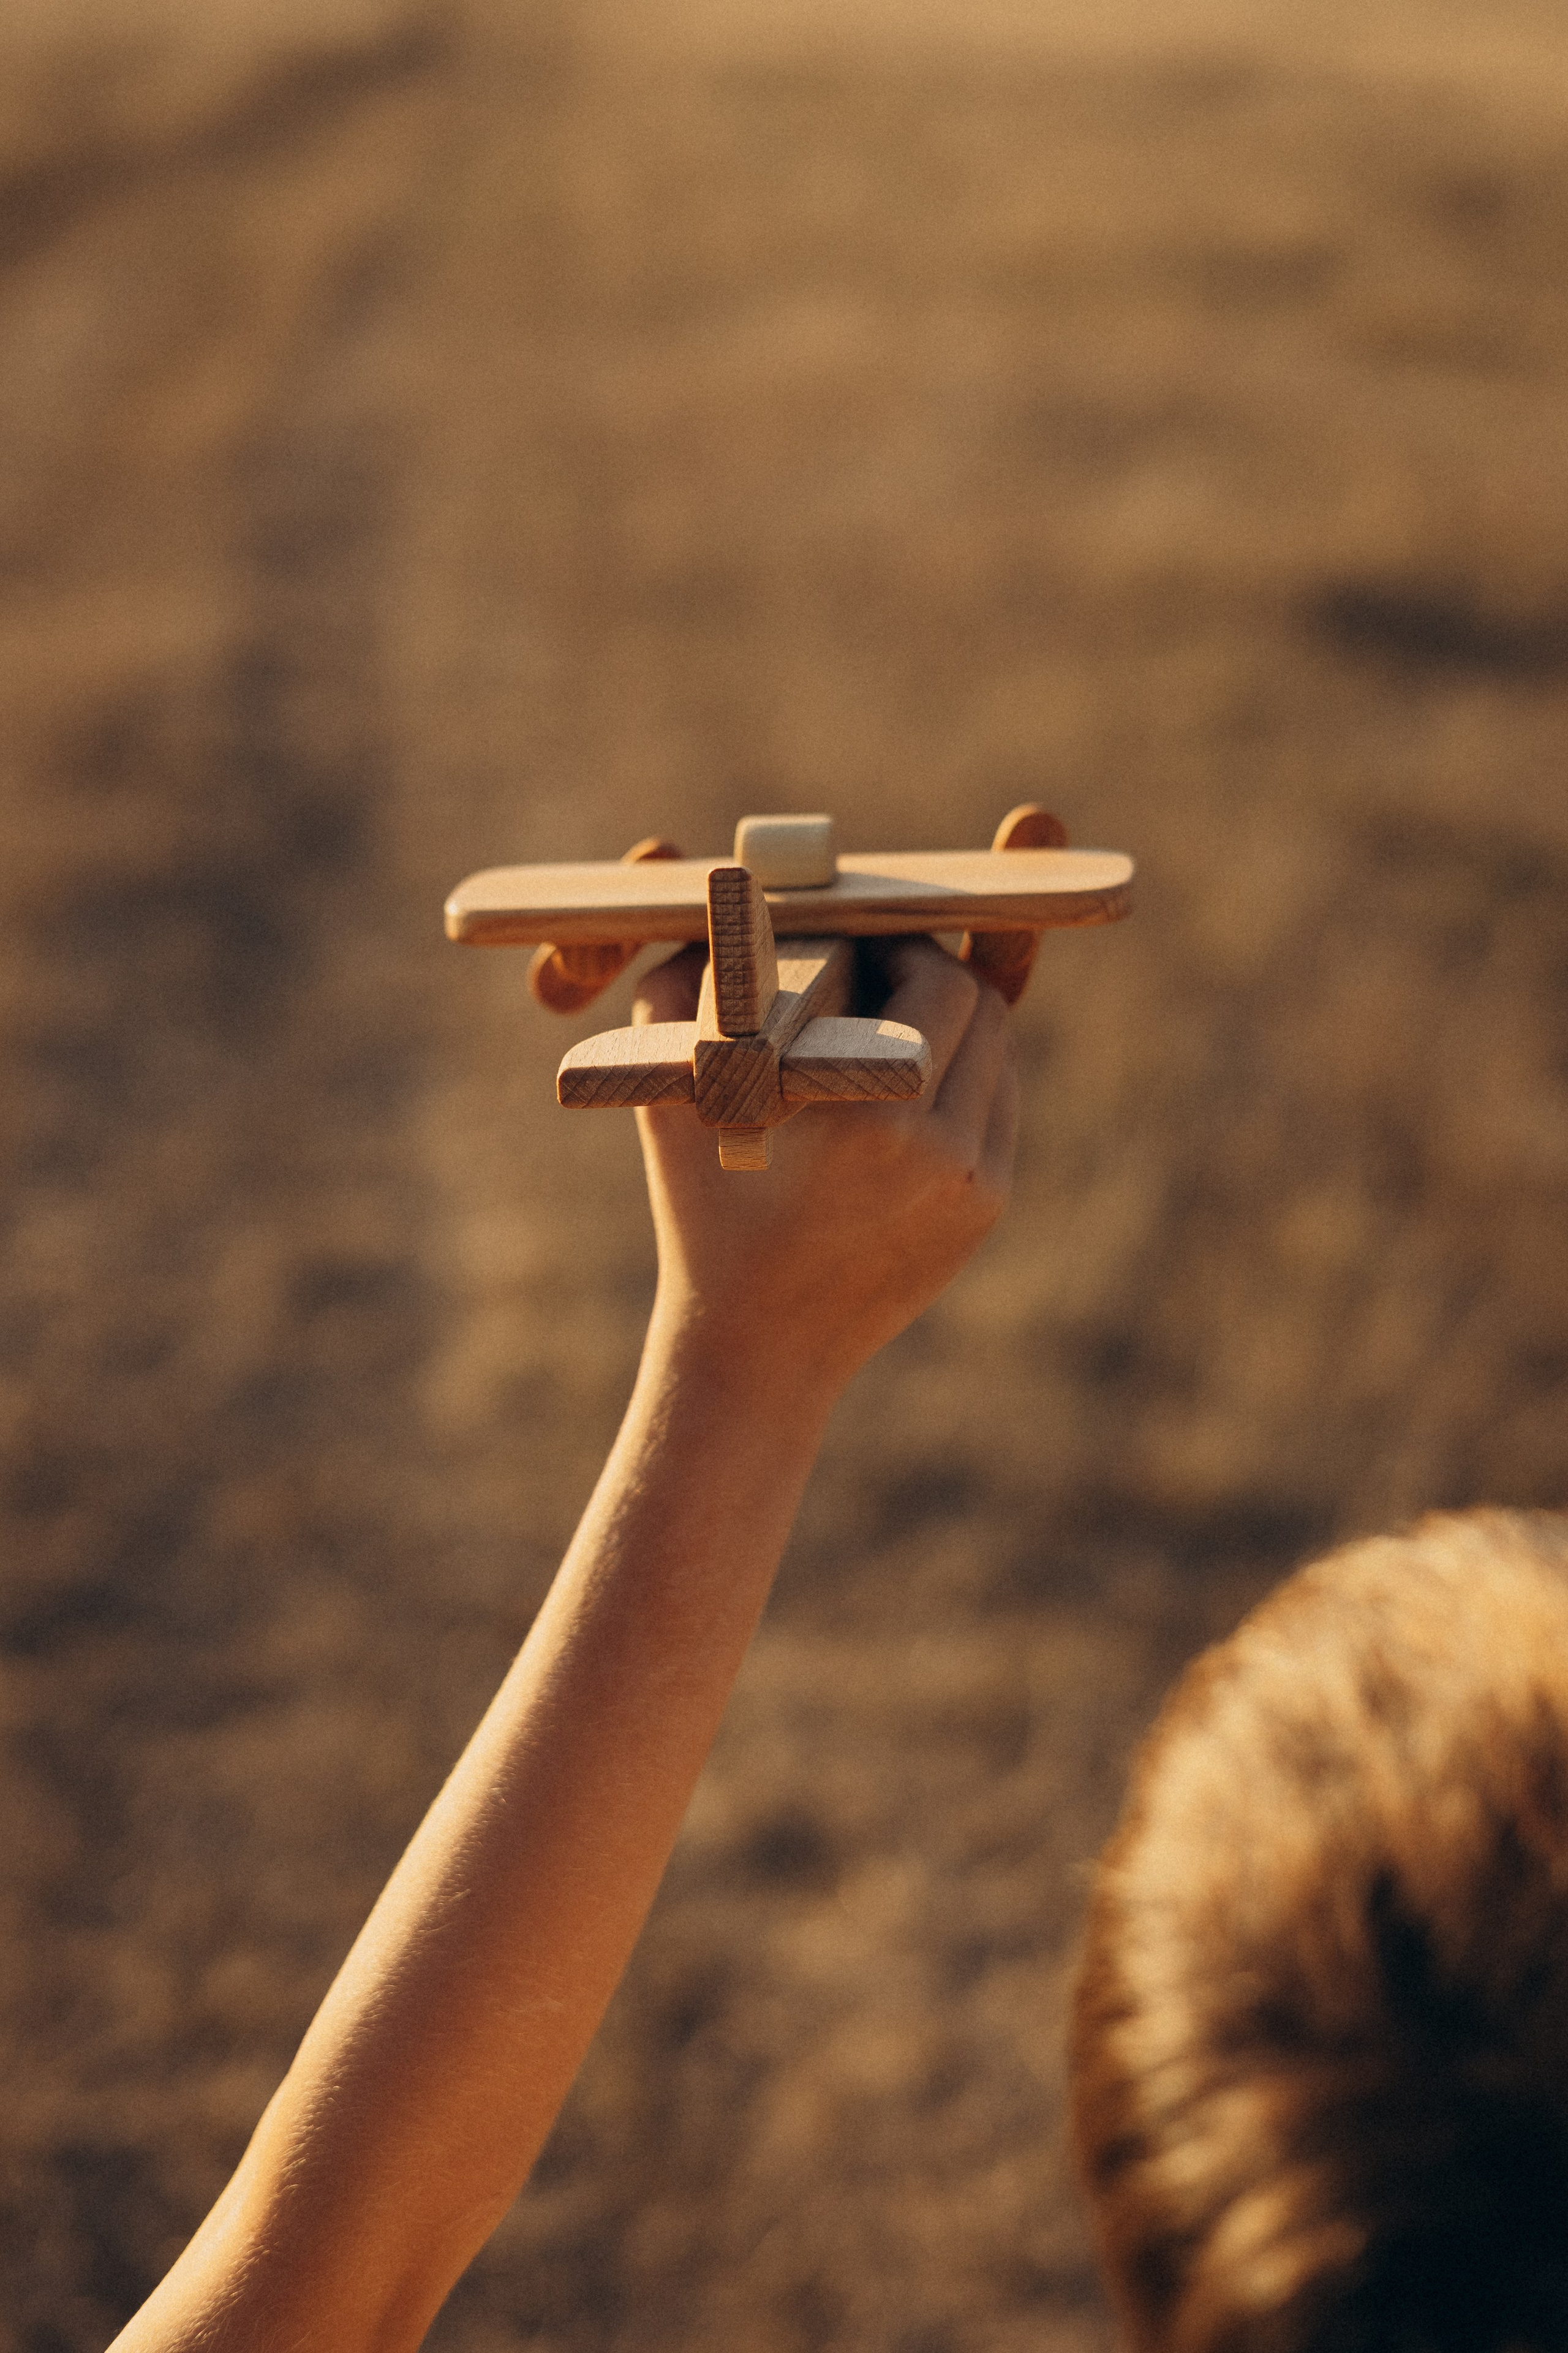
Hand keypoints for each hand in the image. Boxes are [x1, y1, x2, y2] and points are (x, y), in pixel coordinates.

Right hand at [633, 936, 1017, 1400]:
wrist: (758, 1351)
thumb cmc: (705, 1218)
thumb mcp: (672, 1102)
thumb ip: (675, 992)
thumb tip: (704, 913)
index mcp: (870, 1117)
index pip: (936, 981)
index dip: (903, 943)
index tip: (860, 939)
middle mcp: (941, 1151)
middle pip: (982, 1007)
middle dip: (933, 972)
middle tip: (879, 965)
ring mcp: (976, 1184)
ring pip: (999, 1054)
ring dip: (955, 1020)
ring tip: (890, 1016)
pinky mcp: (987, 1209)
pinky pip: (998, 1106)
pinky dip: (964, 1073)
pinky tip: (908, 1075)